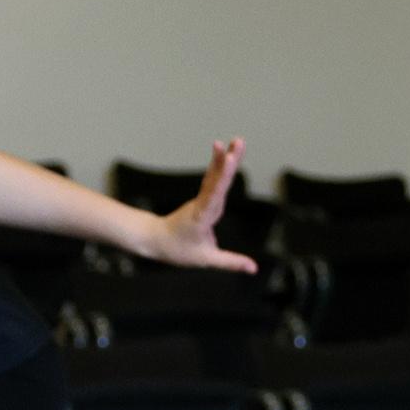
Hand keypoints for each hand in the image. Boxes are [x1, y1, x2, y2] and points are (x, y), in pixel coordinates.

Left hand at [143, 137, 255, 272]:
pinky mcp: (203, 198)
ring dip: (226, 158)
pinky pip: (213, 179)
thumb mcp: (205, 259)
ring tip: (237, 141)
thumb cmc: (178, 250)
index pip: (216, 194)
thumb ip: (231, 262)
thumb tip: (254, 269)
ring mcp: (202, 199)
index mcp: (203, 217)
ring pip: (215, 176)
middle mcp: (203, 204)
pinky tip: (227, 152)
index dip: (224, 176)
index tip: (230, 159)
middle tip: (238, 142)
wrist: (155, 240)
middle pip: (218, 179)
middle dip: (228, 161)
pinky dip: (220, 165)